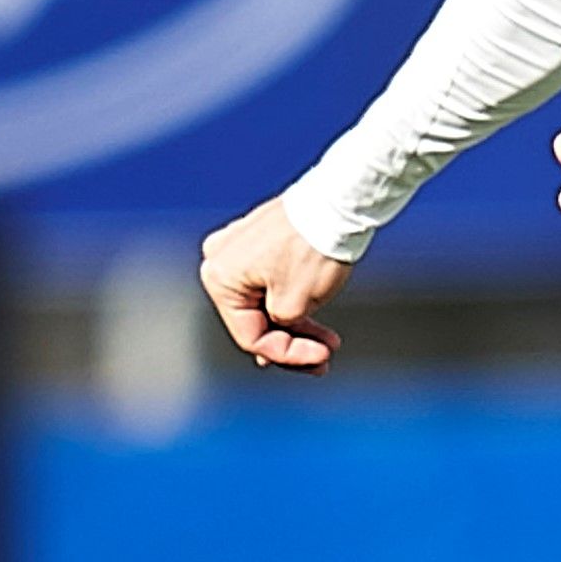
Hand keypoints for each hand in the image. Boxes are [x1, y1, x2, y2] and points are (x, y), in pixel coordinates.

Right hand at [196, 198, 349, 373]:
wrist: (341, 201)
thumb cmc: (314, 248)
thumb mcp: (295, 304)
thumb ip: (279, 328)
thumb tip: (265, 352)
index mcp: (219, 278)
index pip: (251, 335)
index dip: (287, 354)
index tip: (323, 360)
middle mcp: (219, 261)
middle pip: (255, 319)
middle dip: (292, 342)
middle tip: (324, 359)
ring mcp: (238, 247)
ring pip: (264, 302)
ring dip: (295, 325)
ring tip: (328, 342)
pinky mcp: (260, 240)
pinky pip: (270, 281)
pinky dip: (292, 301)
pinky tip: (313, 319)